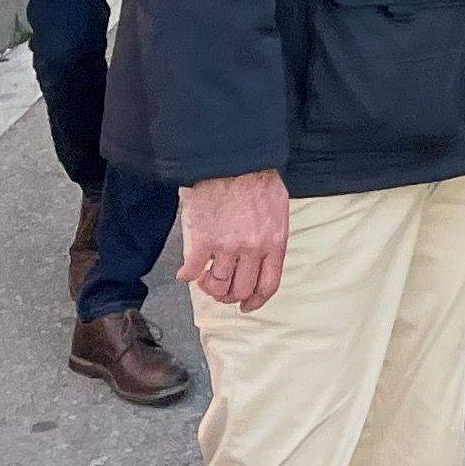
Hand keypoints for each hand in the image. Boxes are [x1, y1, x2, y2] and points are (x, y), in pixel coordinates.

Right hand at [178, 169, 291, 311]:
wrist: (234, 159)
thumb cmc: (257, 179)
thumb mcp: (278, 210)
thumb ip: (272, 238)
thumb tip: (265, 260)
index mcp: (274, 242)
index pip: (268, 285)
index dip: (256, 301)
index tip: (247, 306)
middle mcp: (252, 249)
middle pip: (240, 290)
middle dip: (230, 296)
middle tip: (221, 290)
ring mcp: (227, 246)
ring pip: (217, 285)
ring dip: (209, 286)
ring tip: (205, 278)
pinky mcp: (204, 239)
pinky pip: (193, 271)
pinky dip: (187, 276)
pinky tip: (186, 272)